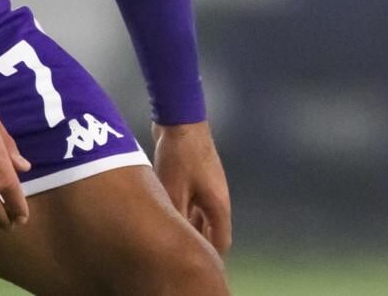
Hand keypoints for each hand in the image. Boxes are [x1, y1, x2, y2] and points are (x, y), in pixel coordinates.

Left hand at [153, 120, 230, 254]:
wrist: (180, 120)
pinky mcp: (197, 176)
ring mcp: (209, 186)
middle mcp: (218, 198)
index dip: (210, 258)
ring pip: (201, 217)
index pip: (221, 242)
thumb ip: (176, 220)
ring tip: (171, 239)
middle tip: (180, 256)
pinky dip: (184, 213)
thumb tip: (172, 242)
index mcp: (218, 205)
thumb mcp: (173, 192)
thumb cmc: (179, 157)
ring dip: (189, 228)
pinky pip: (194, 202)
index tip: (198, 267)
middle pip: (211, 231)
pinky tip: (166, 215)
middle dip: (198, 245)